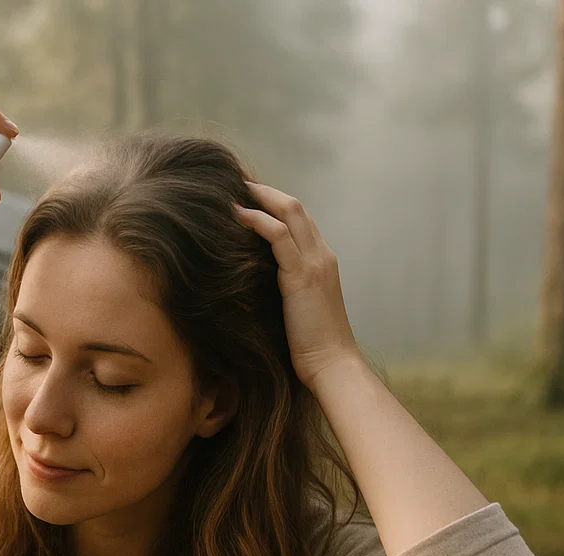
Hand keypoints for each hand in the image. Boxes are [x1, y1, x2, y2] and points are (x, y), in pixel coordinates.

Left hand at [232, 181, 361, 390]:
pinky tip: (236, 214)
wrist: (332, 365)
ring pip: (290, 212)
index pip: (300, 220)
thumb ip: (283, 288)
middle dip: (265, 191)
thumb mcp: (297, 309)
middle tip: (235, 183)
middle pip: (295, 207)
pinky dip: (257, 220)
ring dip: (259, 197)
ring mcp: (315, 263)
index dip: (274, 204)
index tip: (248, 197)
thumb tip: (252, 282)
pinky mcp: (301, 276)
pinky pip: (278, 236)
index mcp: (323, 262)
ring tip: (232, 190)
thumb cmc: (311, 346)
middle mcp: (322, 255)